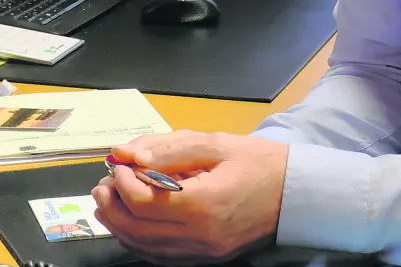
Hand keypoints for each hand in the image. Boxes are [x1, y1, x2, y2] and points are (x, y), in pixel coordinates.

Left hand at [90, 130, 288, 262]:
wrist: (297, 194)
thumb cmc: (261, 164)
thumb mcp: (216, 145)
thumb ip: (169, 149)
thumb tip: (128, 153)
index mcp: (203, 204)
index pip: (143, 201)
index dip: (122, 181)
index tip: (119, 164)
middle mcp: (201, 235)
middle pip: (137, 229)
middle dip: (113, 206)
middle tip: (103, 184)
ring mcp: (204, 251)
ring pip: (145, 247)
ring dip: (121, 225)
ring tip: (110, 201)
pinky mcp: (207, 256)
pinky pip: (162, 255)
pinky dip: (140, 240)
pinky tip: (133, 223)